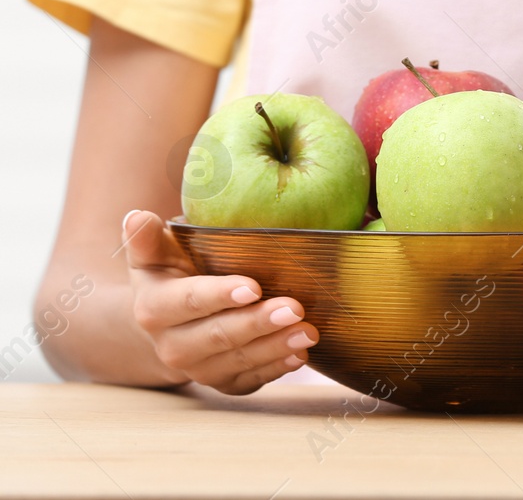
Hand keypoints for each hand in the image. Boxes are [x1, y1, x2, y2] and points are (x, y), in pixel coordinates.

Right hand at [123, 210, 318, 394]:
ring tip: (308, 333)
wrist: (168, 323)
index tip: (254, 287)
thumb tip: (136, 217)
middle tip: (295, 308)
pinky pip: (249, 381)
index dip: (220, 296)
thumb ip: (147, 238)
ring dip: (275, 348)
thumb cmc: (170, 275)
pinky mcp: (222, 382)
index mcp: (154, 308)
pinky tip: (298, 356)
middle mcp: (172, 345)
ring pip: (238, 361)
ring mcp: (198, 368)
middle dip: (257, 323)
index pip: (189, 301)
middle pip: (218, 336)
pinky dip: (275, 370)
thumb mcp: (154, 254)